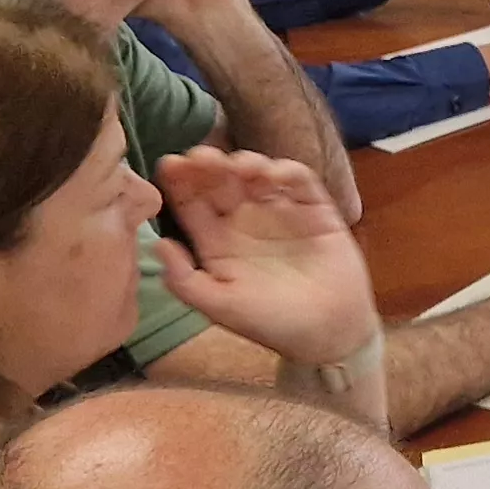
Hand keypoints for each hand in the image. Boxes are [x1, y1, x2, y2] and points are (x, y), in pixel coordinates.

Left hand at [150, 147, 377, 364]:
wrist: (331, 333)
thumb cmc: (273, 324)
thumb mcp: (222, 307)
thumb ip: (186, 281)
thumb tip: (158, 244)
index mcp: (217, 242)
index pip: (192, 204)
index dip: (180, 183)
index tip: (171, 165)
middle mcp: (244, 220)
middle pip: (221, 181)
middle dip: (209, 164)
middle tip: (202, 155)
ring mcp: (280, 212)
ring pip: (257, 174)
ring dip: (246, 163)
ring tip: (240, 165)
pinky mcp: (316, 209)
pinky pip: (301, 181)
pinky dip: (287, 171)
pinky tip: (276, 174)